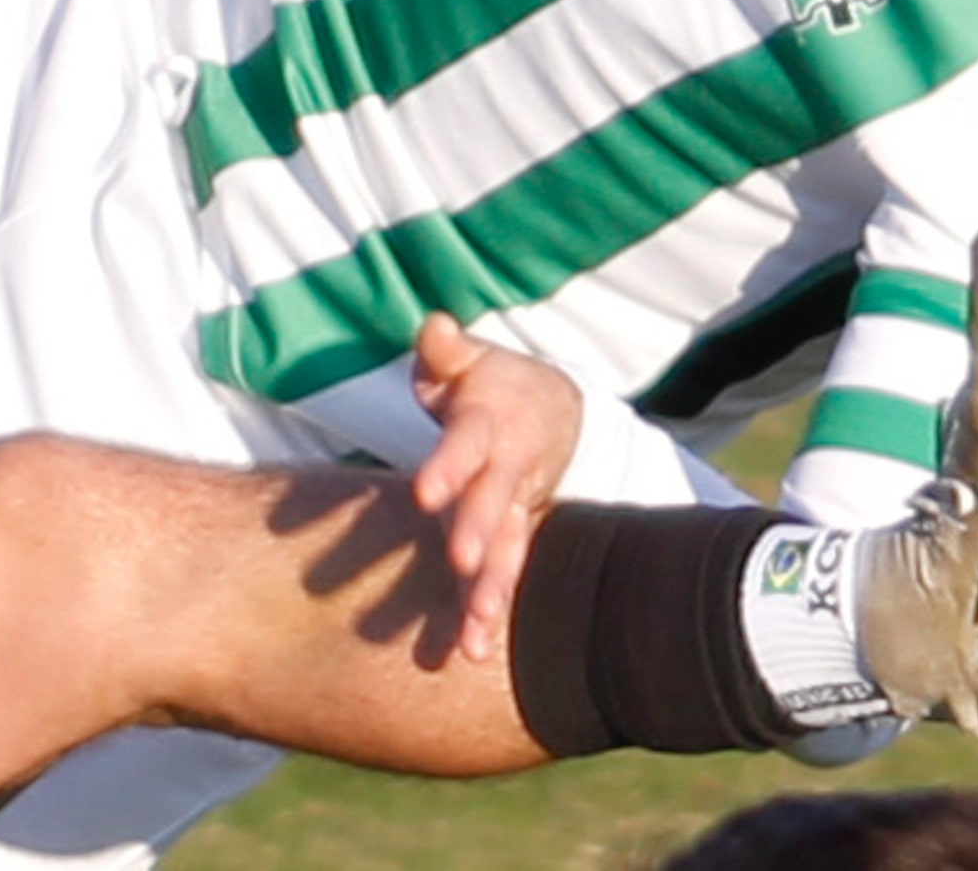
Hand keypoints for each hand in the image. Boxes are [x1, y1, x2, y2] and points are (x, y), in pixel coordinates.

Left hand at [409, 312, 583, 663]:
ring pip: (510, 550)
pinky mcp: (513, 536)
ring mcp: (516, 507)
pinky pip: (505, 575)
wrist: (553, 411)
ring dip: (494, 591)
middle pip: (496, 503)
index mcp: (490, 422)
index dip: (450, 466)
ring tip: (477, 634)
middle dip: (480, 534)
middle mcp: (508, 469)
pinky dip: (489, 613)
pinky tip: (471, 651)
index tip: (425, 493)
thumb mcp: (468, 361)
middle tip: (461, 563)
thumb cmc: (487, 384)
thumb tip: (433, 326)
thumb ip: (444, 351)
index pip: (468, 444)